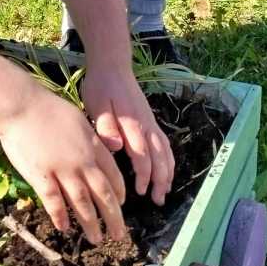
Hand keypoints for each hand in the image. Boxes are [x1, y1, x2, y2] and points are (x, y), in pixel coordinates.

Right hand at [0, 87, 126, 243]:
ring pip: (83, 204)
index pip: (113, 176)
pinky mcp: (42, 176)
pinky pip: (54, 202)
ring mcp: (63, 171)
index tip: (121, 205)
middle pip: (104, 195)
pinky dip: (60, 216)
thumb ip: (89, 139)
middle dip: (114, 218)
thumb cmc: (47, 108)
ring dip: (91, 224)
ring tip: (97, 239)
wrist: (21, 106)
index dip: (118, 194)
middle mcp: (83, 162)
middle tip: (120, 236)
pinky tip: (64, 228)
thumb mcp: (78, 120)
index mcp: (94, 146)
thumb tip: (98, 148)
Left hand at [81, 65, 174, 204]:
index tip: (140, 192)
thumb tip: (118, 148)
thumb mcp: (97, 104)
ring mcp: (151, 123)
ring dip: (167, 172)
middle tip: (158, 200)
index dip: (143, 175)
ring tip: (164, 191)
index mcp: (132, 124)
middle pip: (159, 157)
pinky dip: (169, 159)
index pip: (142, 156)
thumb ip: (106, 126)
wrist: (112, 66)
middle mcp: (146, 125)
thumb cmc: (101, 86)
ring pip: (165, 151)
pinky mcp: (151, 121)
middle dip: (160, 180)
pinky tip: (167, 170)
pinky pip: (165, 143)